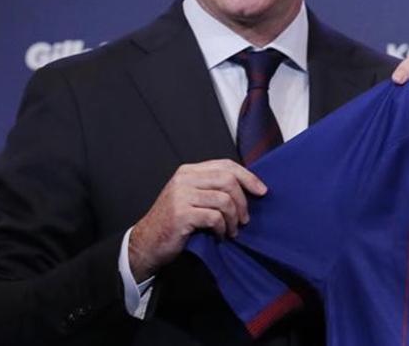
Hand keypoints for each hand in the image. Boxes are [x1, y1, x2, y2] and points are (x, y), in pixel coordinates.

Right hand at [128, 159, 266, 281]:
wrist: (146, 243)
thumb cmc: (174, 222)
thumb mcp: (191, 197)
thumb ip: (212, 187)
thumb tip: (248, 187)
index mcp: (189, 171)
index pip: (226, 165)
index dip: (248, 177)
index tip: (262, 191)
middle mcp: (184, 179)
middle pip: (228, 180)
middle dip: (243, 201)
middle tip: (245, 219)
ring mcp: (181, 195)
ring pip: (224, 200)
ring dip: (233, 219)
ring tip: (232, 230)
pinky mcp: (181, 214)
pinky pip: (215, 217)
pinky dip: (222, 228)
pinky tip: (220, 235)